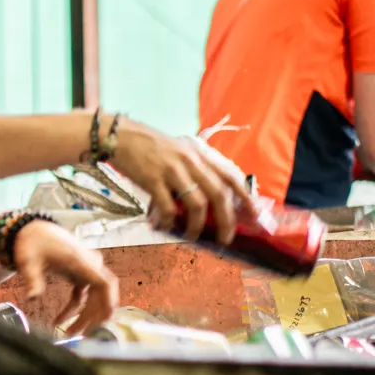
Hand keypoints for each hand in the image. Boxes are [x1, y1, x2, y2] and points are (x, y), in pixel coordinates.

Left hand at [14, 219, 117, 336]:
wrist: (31, 230)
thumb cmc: (32, 243)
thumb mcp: (29, 261)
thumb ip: (32, 280)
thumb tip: (32, 297)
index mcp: (80, 261)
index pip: (105, 282)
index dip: (110, 301)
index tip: (107, 319)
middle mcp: (88, 265)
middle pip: (101, 294)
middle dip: (94, 317)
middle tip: (81, 336)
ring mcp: (86, 270)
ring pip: (94, 298)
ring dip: (85, 317)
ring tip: (69, 333)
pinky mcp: (80, 275)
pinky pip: (84, 296)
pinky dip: (75, 310)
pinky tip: (60, 321)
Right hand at [107, 119, 255, 244]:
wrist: (121, 136)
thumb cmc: (151, 148)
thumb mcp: (180, 151)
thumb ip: (197, 169)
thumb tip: (213, 196)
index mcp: (200, 154)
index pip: (231, 175)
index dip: (245, 197)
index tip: (253, 215)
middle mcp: (191, 160)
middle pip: (219, 194)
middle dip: (226, 220)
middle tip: (225, 238)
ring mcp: (173, 170)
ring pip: (196, 204)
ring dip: (196, 226)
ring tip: (191, 237)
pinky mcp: (153, 179)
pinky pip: (168, 208)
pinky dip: (168, 223)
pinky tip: (162, 227)